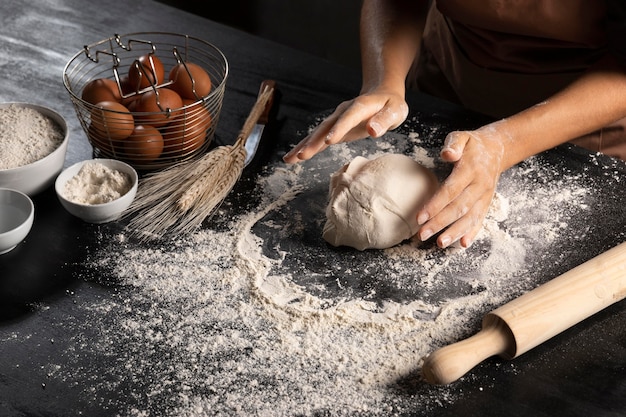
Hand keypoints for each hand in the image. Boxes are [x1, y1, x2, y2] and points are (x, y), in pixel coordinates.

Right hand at [283, 88, 408, 162]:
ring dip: (304, 146)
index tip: (329, 141)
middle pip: (326, 127)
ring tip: (289, 159)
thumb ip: (385, 119)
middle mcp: (343, 112)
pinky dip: (306, 148)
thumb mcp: (396, 110)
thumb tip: (373, 131)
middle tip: (302, 155)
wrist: (380, 94)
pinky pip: (318, 139)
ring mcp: (336, 119)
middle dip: (314, 141)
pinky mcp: (334, 128)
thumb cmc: (391, 105)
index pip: (348, 118)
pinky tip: (294, 158)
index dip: (339, 129)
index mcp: (360, 106)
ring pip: (317, 133)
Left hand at [417, 124, 506, 247]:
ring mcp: (485, 196)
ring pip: (470, 217)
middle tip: (422, 235)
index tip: (420, 217)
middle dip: (440, 223)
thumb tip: (446, 154)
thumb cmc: (472, 145)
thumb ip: (453, 144)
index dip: (435, 205)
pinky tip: (463, 244)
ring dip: (455, 232)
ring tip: (440, 244)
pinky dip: (472, 233)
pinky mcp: (487, 203)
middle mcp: (479, 185)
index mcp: (470, 169)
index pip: (450, 190)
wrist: (497, 149)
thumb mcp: (462, 137)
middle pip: (458, 207)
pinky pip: (480, 220)